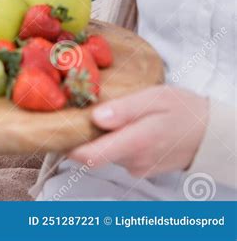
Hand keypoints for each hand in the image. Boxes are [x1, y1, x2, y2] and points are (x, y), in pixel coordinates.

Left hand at [68, 85, 208, 177]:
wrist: (208, 132)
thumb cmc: (181, 109)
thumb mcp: (154, 98)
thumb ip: (125, 109)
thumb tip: (96, 117)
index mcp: (135, 142)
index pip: (91, 156)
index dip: (69, 146)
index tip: (57, 128)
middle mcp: (133, 161)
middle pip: (94, 153)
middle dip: (84, 134)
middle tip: (78, 108)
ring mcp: (137, 167)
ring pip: (106, 152)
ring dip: (101, 135)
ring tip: (104, 111)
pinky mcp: (140, 167)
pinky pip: (118, 154)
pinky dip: (114, 140)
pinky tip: (122, 123)